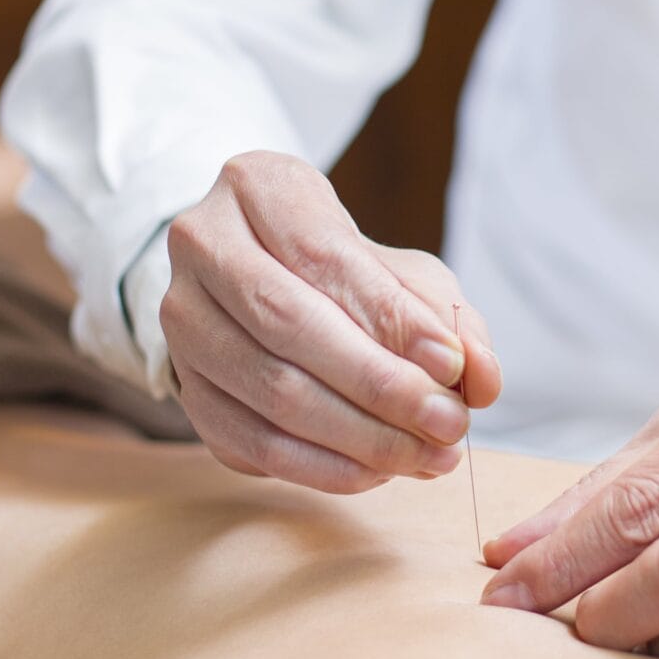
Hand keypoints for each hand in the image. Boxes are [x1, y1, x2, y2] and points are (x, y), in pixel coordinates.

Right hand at [159, 150, 499, 492]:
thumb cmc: (347, 272)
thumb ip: (448, 316)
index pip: (323, 257)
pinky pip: (252, 442)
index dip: (389, 317)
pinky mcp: (187, 388)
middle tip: (448, 424)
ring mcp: (183, 321)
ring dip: (360, 438)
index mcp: (258, 187)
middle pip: (288, 326)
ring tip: (428, 455)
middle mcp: (203, 247)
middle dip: (380, 386)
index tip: (452, 364)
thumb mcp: (406, 271)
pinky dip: (323, 466)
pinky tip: (377, 471)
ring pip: (270, 392)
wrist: (269, 284)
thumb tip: (475, 376)